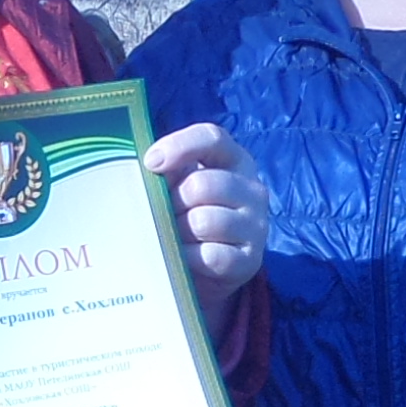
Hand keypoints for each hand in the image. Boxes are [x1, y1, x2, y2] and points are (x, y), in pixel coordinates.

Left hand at [147, 122, 272, 305]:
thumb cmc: (188, 215)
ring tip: (174, 237)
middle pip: (201, 185)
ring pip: (203, 221)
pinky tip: (184, 258)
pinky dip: (188, 258)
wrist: (208, 268)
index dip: (179, 147)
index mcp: (235, 161)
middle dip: (172, 202)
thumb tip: (149, 168)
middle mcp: (253, 190)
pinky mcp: (250, 260)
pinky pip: (210, 256)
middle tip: (163, 214)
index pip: (212, 138)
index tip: (150, 163)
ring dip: (178, 232)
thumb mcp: (180, 186)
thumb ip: (169, 171)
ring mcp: (256, 226)